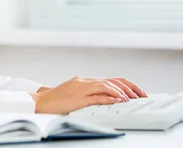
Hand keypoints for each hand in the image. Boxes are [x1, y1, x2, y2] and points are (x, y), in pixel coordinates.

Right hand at [30, 76, 146, 114]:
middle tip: (141, 95)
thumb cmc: (56, 101)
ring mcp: (81, 88)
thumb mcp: (75, 95)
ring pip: (106, 85)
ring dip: (121, 92)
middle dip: (129, 87)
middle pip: (112, 81)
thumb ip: (90, 94)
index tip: (137, 92)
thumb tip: (109, 99)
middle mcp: (84, 82)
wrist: (40, 103)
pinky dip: (109, 98)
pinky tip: (118, 101)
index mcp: (85, 81)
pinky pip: (97, 96)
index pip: (110, 80)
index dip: (126, 85)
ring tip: (132, 99)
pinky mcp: (78, 98)